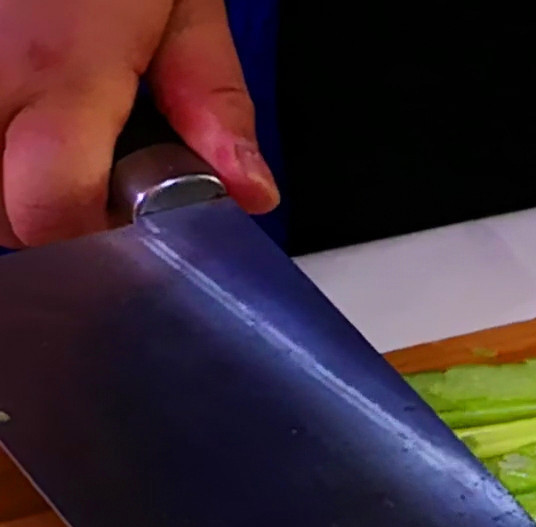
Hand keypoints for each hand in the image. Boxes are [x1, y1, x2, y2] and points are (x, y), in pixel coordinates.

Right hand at [0, 0, 277, 246]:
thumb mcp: (184, 4)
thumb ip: (214, 101)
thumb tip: (249, 190)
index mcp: (59, 67)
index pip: (50, 212)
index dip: (91, 235)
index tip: (128, 216)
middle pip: (1, 215)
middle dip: (47, 211)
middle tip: (89, 168)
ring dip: (9, 179)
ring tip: (47, 129)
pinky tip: (17, 112)